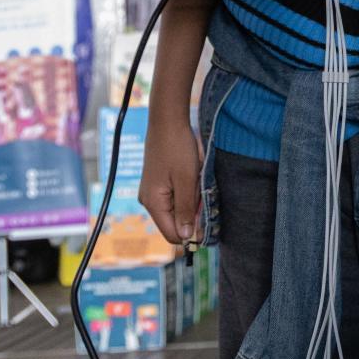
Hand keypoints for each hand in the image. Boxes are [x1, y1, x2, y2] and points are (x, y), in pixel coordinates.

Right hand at [140, 110, 202, 244]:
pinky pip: (175, 197)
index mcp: (153, 203)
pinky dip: (187, 191)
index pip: (172, 234)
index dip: (191, 234)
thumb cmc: (178, 148)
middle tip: (201, 191)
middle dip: (193, 213)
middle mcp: (149, 201)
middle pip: (175, 222)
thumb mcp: (186, 181)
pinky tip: (191, 175)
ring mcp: (153, 192)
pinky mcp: (158, 184)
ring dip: (191, 200)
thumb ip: (185, 210)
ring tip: (195, 179)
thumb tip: (185, 237)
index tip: (209, 223)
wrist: (168, 121)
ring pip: (178, 209)